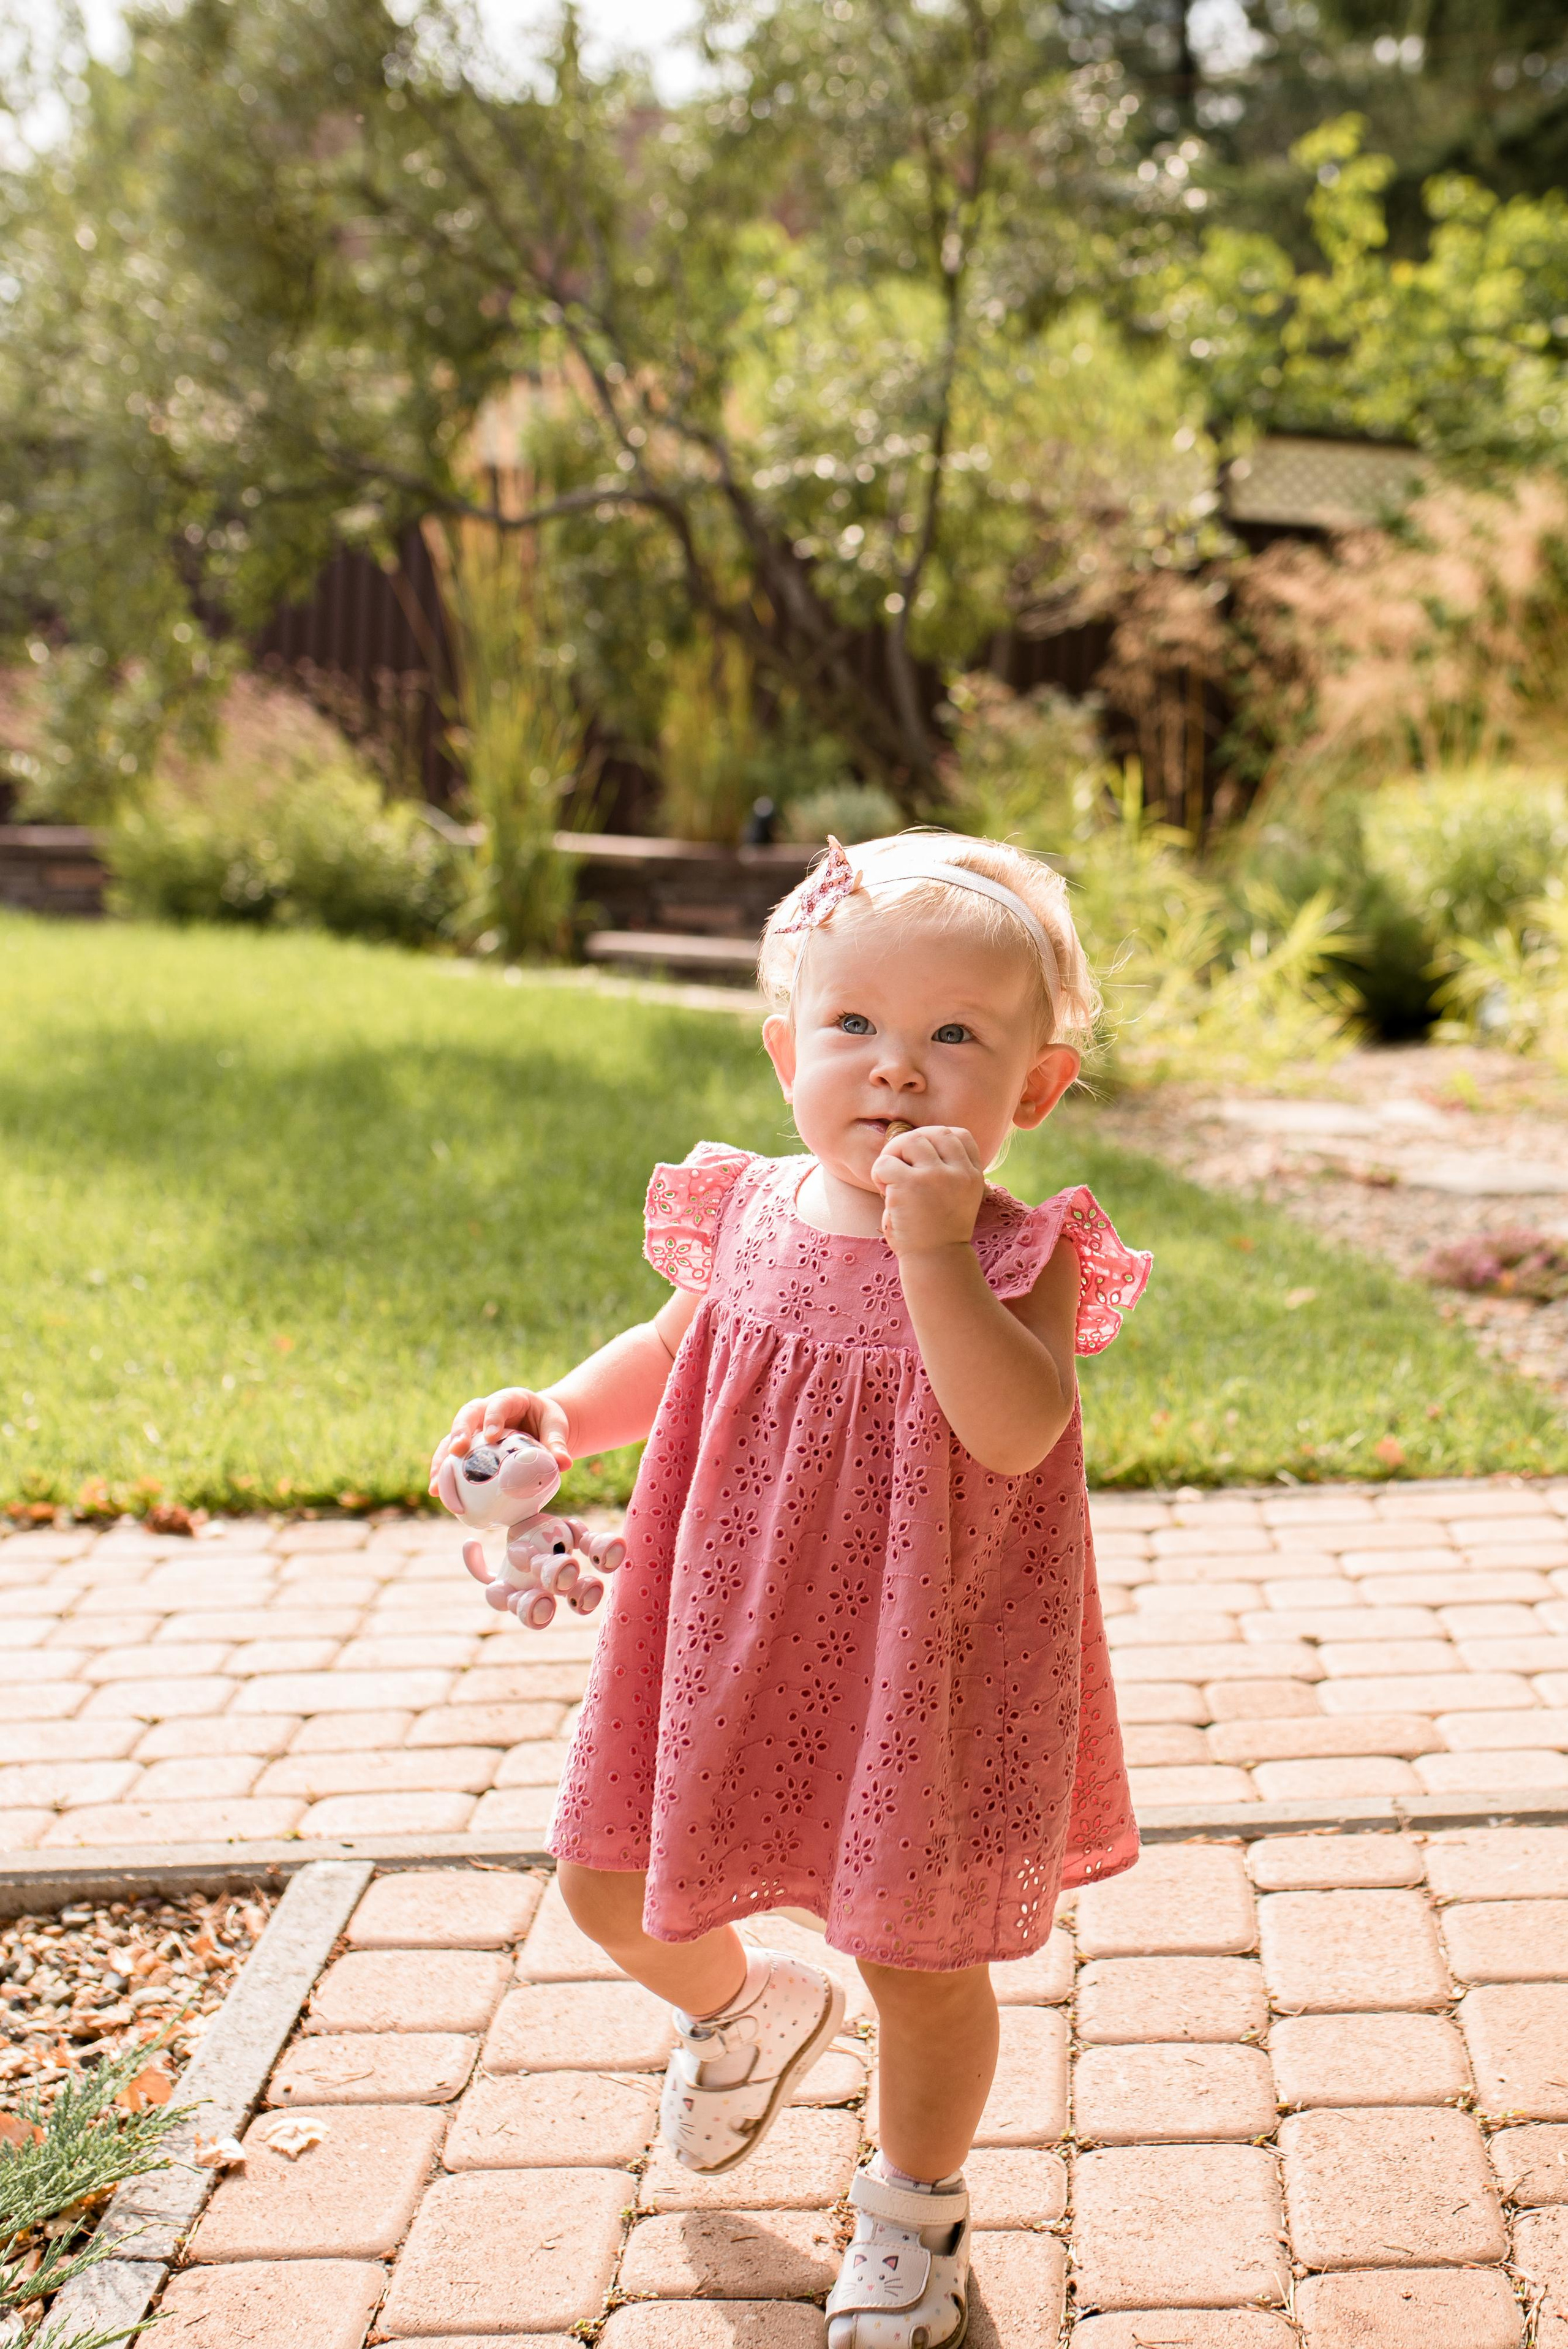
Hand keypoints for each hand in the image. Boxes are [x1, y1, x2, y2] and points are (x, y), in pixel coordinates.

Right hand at [428, 1386, 571, 1492]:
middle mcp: (486, 1410)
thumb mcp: (556, 1427)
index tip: (491, 1437)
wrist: (540, 1425)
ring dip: (442, 1460)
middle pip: (467, 1415)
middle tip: (457, 1452)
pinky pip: (451, 1457)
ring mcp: (474, 1429)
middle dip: (459, 1433)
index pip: (498, 1404)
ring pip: (451, 1438)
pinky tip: (438, 1492)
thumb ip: (558, 1443)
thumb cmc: (547, 1422)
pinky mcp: (468, 1446)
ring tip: (438, 1485)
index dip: (492, 1418)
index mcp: (510, 1399)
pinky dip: (444, 1473)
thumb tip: (563, 1464)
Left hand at [870, 1124, 984, 1256]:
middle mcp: (959, 1172)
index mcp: (973, 1175)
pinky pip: (885, 1162)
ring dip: (893, 1155)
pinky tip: (883, 1191)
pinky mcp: (911, 1183)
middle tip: (899, 1165)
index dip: (936, 1139)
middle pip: (933, 1132)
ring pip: (909, 1140)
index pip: (959, 1135)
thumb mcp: (958, 1198)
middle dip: (911, 1144)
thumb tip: (917, 1142)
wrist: (935, 1261)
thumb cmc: (939, 1233)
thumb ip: (948, 1172)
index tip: (923, 1159)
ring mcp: (936, 1176)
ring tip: (890, 1178)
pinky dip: (878, 1174)